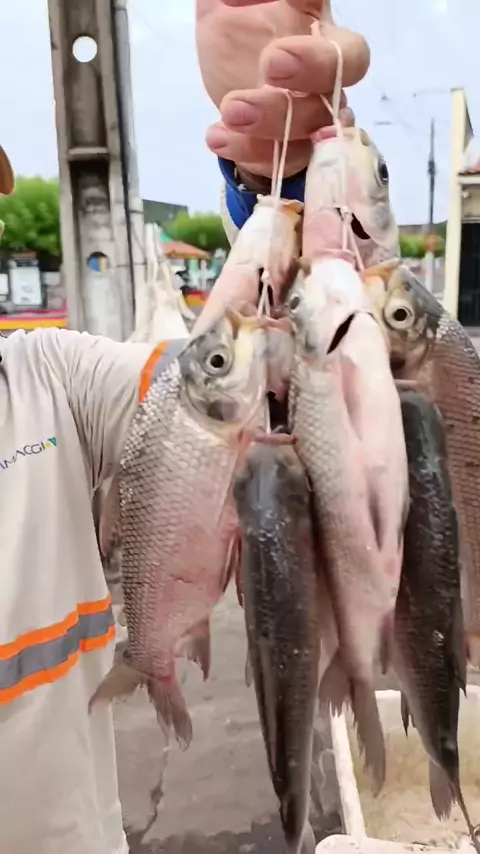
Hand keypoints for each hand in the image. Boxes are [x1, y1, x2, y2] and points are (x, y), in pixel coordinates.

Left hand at [196, 0, 369, 178]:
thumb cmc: (235, 36)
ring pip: (317, 124)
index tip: (290, 10)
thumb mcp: (226, 5)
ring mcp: (313, 117)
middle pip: (347, 69)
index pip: (334, 16)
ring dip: (273, 119)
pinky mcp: (292, 152)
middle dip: (313, 67)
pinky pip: (284, 160)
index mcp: (315, 27)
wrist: (227, 91)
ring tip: (231, 110)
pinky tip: (217, 136)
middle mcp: (325, 73)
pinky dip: (248, 150)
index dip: (318, 13)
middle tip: (271, 65)